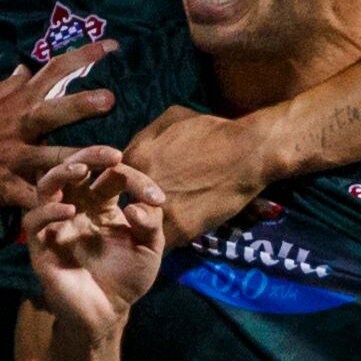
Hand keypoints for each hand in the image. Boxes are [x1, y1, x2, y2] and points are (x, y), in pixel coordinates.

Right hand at [0, 42, 120, 213]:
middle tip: (111, 99)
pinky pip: (33, 197)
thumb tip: (26, 69)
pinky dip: (53, 204)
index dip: (82, 56)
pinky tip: (74, 209)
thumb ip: (4, 88)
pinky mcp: (4, 189)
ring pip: (52, 158)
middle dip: (82, 105)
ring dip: (84, 158)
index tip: (112, 47)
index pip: (51, 72)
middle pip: (53, 112)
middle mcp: (15, 129)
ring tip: (114, 158)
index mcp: (12, 105)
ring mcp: (11, 160)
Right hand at [22, 150, 166, 334]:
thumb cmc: (127, 278)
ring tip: (81, 170)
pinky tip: (70, 211)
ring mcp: (56, 224)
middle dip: (91, 155)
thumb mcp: (149, 249)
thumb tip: (136, 205)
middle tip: (112, 155)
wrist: (107, 313)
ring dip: (62, 172)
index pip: (112, 176)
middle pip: (74, 168)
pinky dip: (48, 210)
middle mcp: (76, 207)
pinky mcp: (41, 245)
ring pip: (46, 185)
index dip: (135, 180)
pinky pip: (34, 220)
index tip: (156, 198)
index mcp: (102, 204)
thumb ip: (151, 224)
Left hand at [119, 106, 279, 244]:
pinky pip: (162, 242)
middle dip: (131, 208)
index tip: (132, 191)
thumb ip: (145, 135)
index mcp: (136, 156)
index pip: (113, 179)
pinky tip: (169, 237)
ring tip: (152, 230)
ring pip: (140, 227)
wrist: (247, 153)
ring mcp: (160, 208)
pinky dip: (163, 241)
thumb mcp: (171, 118)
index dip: (123, 186)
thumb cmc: (213, 130)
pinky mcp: (181, 228)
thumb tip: (133, 149)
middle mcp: (140, 185)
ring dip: (145, 229)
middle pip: (123, 204)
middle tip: (141, 213)